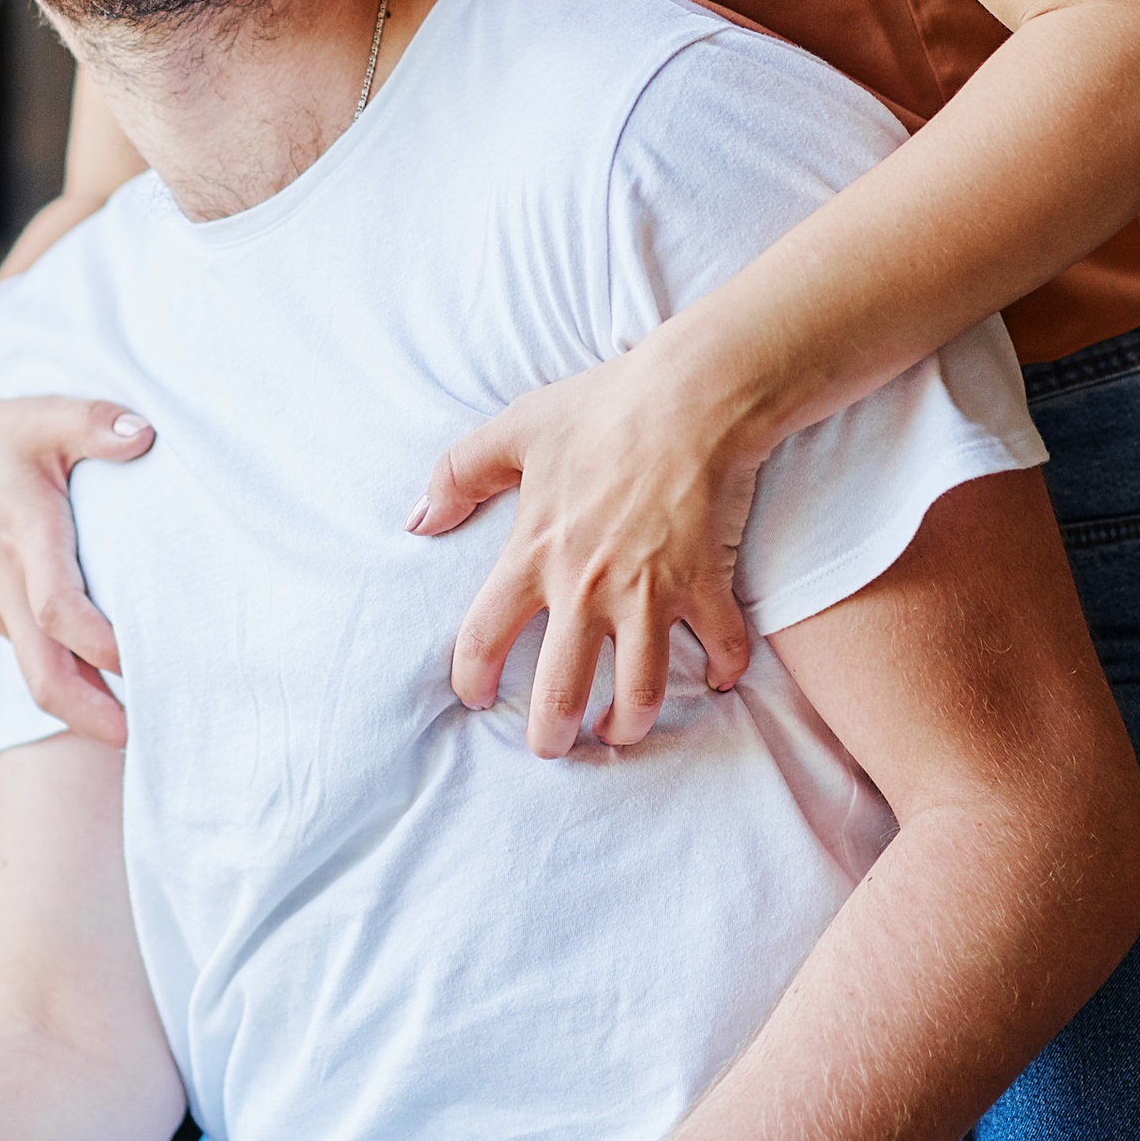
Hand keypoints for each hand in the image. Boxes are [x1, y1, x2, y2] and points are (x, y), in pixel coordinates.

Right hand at [0, 373, 152, 744]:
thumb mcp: (40, 414)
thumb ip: (92, 422)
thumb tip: (143, 432)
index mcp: (24, 539)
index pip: (58, 611)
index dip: (99, 645)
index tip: (142, 665)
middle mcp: (7, 584)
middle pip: (44, 675)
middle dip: (91, 717)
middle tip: (144, 742)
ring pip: (39, 670)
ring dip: (85, 702)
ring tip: (146, 718)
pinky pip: (32, 653)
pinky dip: (68, 673)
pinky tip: (108, 680)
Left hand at [410, 332, 760, 756]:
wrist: (692, 395)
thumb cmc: (601, 407)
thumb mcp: (514, 428)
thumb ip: (457, 474)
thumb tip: (417, 521)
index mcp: (534, 554)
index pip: (484, 637)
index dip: (472, 679)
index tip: (475, 699)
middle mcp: (587, 588)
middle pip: (561, 691)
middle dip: (552, 733)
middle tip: (552, 745)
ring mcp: (650, 593)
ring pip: (639, 693)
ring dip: (628, 725)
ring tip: (619, 732)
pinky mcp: (706, 585)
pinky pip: (720, 647)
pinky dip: (722, 671)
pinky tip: (715, 679)